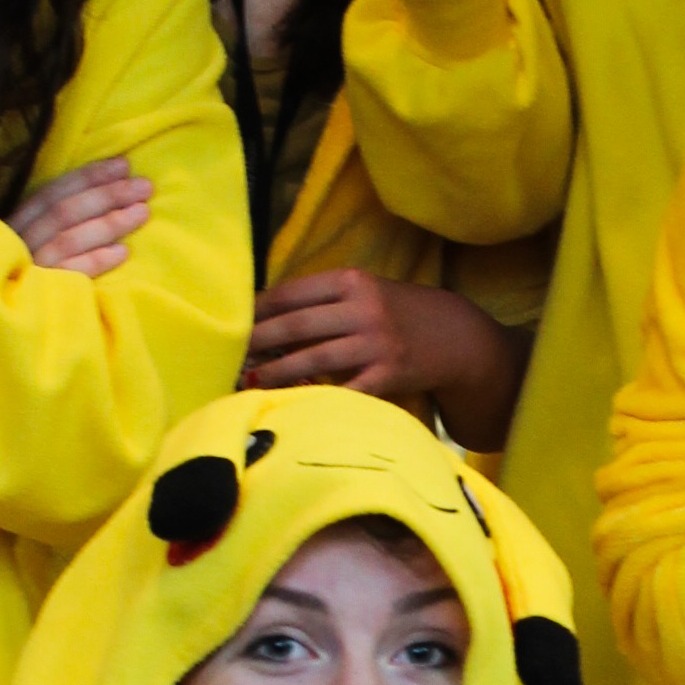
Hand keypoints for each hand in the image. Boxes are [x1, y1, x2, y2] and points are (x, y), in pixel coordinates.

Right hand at [11, 153, 152, 278]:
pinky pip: (69, 274)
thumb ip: (49, 225)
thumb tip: (99, 194)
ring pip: (70, 238)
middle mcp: (17, 242)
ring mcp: (26, 269)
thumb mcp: (24, 245)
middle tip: (144, 186)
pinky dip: (95, 260)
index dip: (89, 176)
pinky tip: (123, 253)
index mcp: (13, 224)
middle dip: (107, 194)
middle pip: (65, 211)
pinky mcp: (36, 297)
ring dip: (109, 222)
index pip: (53, 192)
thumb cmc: (16, 283)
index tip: (123, 165)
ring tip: (143, 213)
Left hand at [246, 265, 514, 421]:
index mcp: (351, 281)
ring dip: (276, 373)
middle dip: (257, 342)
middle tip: (228, 355)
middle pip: (295, 326)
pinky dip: (315, 396)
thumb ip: (322, 299)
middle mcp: (362, 309)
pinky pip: (344, 389)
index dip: (257, 310)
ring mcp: (376, 343)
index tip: (232, 324)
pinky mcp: (388, 375)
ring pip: (312, 359)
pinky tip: (292, 403)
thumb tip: (264, 313)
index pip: (291, 293)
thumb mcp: (364, 292)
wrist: (456, 336)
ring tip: (249, 382)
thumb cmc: (397, 313)